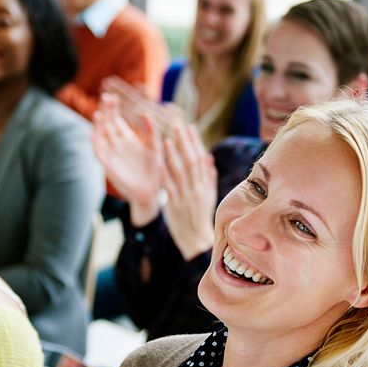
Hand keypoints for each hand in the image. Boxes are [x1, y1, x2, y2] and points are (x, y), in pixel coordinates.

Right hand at [92, 93, 162, 224]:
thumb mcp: (155, 148)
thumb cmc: (154, 172)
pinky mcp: (109, 166)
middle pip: (108, 125)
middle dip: (106, 112)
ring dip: (99, 125)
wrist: (150, 194)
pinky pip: (99, 152)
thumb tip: (144, 112)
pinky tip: (94, 133)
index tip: (113, 97)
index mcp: (129, 140)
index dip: (114, 109)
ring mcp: (112, 155)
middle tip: (106, 98)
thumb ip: (150, 132)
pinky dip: (95, 143)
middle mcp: (118, 146)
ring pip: (101, 136)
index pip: (117, 121)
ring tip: (100, 113)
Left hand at [161, 124, 216, 260]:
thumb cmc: (201, 217)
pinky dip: (165, 174)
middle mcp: (196, 189)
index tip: (190, 128)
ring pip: (180, 172)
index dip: (195, 143)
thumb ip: (208, 177)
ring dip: (173, 155)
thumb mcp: (208, 196)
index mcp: (205, 185)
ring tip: (167, 139)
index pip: (201, 159)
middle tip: (178, 126)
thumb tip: (208, 158)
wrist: (197, 240)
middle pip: (191, 162)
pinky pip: (170, 187)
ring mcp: (186, 197)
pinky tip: (159, 162)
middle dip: (185, 143)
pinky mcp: (175, 205)